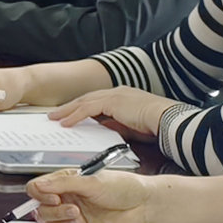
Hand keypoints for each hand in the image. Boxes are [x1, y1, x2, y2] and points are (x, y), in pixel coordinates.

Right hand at [24, 168, 154, 222]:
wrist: (142, 206)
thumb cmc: (123, 187)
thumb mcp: (92, 181)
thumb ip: (64, 183)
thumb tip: (40, 185)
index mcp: (66, 182)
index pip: (38, 189)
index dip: (40, 196)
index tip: (54, 198)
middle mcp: (66, 198)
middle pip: (41, 209)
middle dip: (55, 212)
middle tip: (73, 210)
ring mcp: (72, 215)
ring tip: (79, 218)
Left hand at [47, 85, 173, 135]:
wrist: (167, 119)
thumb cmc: (155, 125)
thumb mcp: (131, 127)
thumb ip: (116, 126)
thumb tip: (103, 129)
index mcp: (122, 97)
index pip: (96, 101)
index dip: (81, 108)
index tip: (70, 115)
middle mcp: (117, 93)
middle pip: (86, 99)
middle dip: (70, 107)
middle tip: (55, 114)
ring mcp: (114, 95)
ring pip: (84, 102)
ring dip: (68, 111)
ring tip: (55, 118)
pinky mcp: (112, 102)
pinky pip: (88, 109)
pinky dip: (75, 116)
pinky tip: (66, 122)